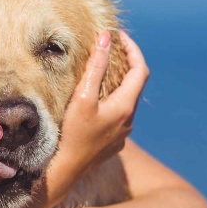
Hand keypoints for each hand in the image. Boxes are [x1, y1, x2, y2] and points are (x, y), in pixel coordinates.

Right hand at [47, 30, 147, 194]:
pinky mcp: (114, 144)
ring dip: (118, 85)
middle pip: (134, 85)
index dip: (133, 50)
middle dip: (125, 65)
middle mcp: (129, 121)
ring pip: (126, 102)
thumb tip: (106, 38)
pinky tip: (96, 103)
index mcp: (125, 107)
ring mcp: (123, 134)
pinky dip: (111, 102)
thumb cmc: (72, 133)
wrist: (66, 170)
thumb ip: (96, 66)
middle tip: (111, 50)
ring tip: (101, 73)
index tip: (120, 37)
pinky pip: (118, 117)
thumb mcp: (83, 96)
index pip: (140, 70)